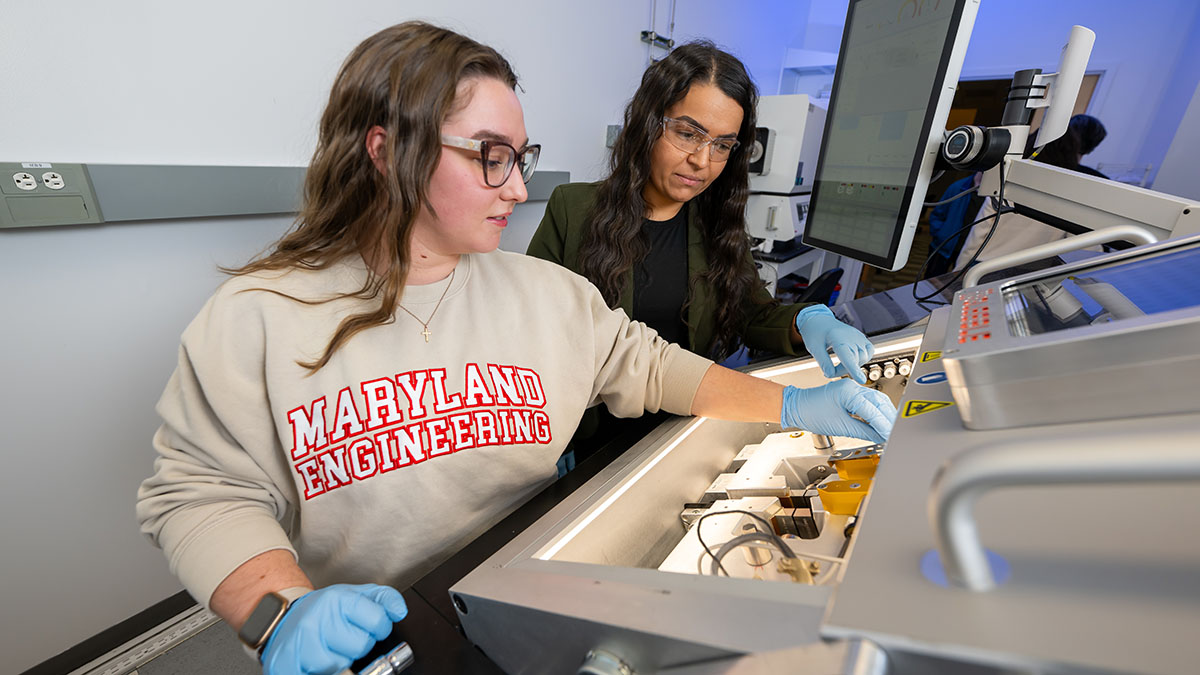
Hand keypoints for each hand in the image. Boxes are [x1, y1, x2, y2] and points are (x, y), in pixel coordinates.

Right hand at [261, 584, 406, 674]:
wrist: (282, 618)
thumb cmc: (321, 610)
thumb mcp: (353, 595)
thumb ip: (383, 599)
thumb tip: (399, 610)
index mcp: (336, 600)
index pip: (378, 620)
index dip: (379, 626)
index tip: (371, 625)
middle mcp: (317, 620)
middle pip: (361, 646)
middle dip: (357, 644)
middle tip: (342, 636)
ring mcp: (301, 645)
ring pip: (342, 666)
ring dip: (339, 660)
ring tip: (328, 647)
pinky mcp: (288, 665)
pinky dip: (324, 671)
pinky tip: (317, 661)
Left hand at [781, 380, 895, 443]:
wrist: (797, 407)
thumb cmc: (811, 413)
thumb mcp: (840, 426)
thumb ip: (864, 431)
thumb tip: (880, 437)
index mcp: (849, 392)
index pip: (873, 410)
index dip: (884, 425)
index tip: (891, 436)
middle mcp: (853, 387)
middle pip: (880, 403)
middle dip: (889, 420)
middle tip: (896, 434)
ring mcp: (853, 389)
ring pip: (877, 402)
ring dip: (885, 416)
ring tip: (891, 430)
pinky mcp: (852, 394)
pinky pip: (870, 402)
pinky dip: (877, 413)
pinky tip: (881, 423)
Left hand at [794, 305, 873, 383]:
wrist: (819, 320)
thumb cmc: (815, 332)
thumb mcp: (814, 348)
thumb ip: (823, 362)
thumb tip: (830, 375)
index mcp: (837, 336)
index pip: (848, 355)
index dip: (853, 369)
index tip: (860, 380)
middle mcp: (851, 335)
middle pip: (855, 359)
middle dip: (843, 370)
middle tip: (830, 371)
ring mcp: (858, 336)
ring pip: (863, 357)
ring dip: (853, 366)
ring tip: (838, 365)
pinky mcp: (862, 338)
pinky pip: (868, 352)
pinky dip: (861, 359)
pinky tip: (851, 360)